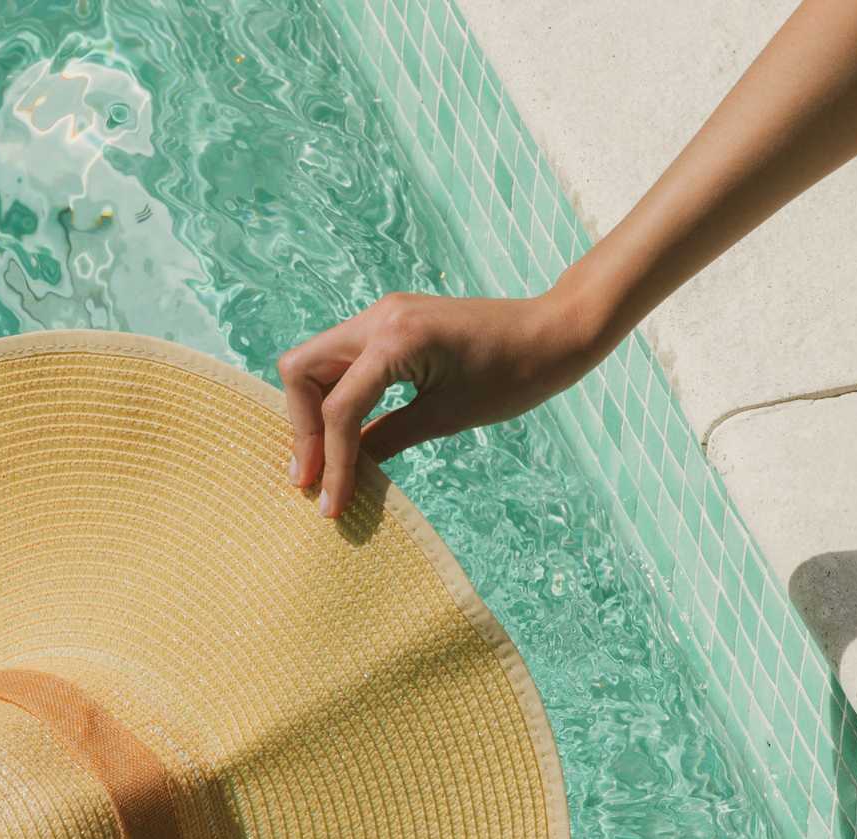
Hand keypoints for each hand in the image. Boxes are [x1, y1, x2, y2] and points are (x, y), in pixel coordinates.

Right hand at [278, 286, 614, 516]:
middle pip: (301, 370)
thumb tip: (348, 473)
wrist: (555, 331)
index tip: (330, 504)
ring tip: (323, 463)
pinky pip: (344, 360)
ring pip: (316, 362)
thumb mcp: (448, 417)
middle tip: (310, 477)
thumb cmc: (515, 374)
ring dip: (314, 412)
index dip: (331, 462)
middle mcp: (379, 318)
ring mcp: (383, 315)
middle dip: (302, 427)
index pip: (339, 408)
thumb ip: (388, 440)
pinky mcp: (392, 322)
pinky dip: (337, 396)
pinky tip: (346, 434)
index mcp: (396, 340)